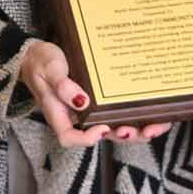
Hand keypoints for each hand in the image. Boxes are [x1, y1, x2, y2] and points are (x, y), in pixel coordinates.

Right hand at [17, 41, 170, 148]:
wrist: (38, 53)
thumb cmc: (40, 62)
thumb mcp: (48, 69)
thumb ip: (62, 85)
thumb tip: (81, 101)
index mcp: (59, 113)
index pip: (69, 137)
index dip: (87, 139)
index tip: (102, 129)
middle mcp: (76, 116)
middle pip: (101, 136)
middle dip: (122, 136)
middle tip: (136, 130)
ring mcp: (90, 109)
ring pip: (114, 127)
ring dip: (135, 130)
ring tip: (154, 126)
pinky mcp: (100, 100)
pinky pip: (118, 112)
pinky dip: (137, 114)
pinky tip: (153, 111)